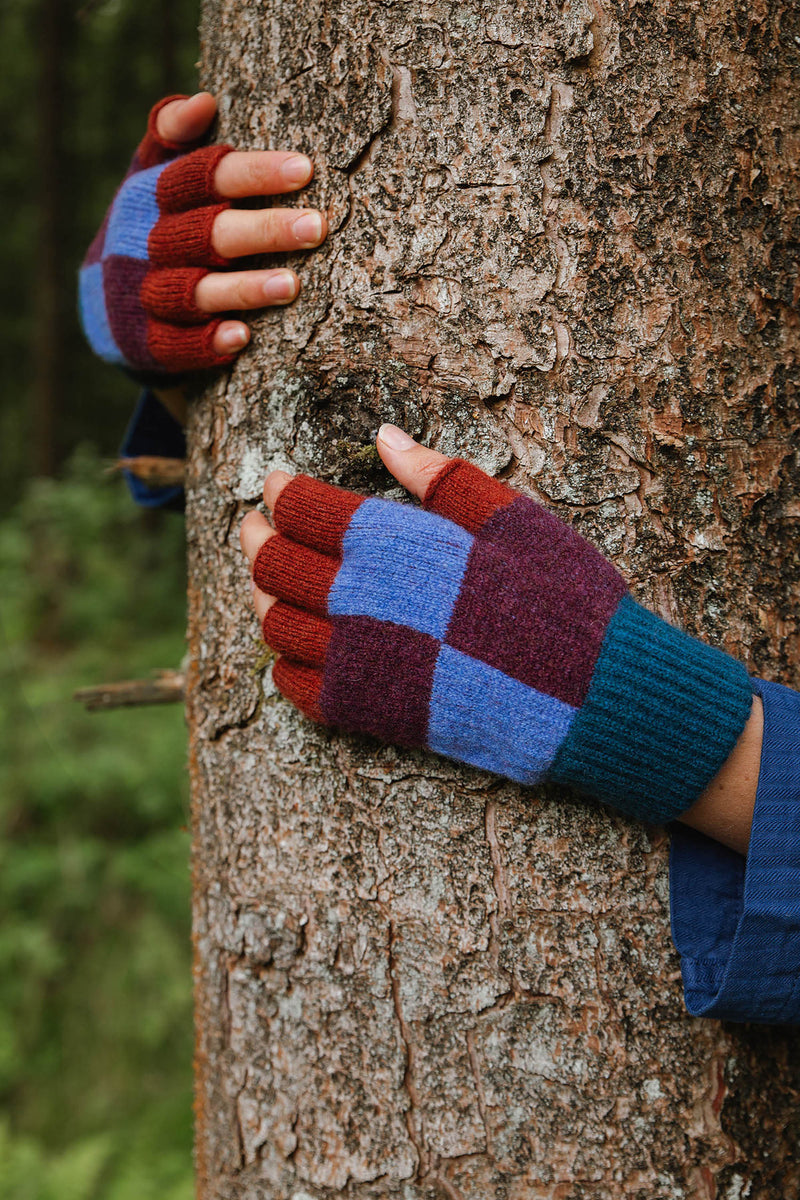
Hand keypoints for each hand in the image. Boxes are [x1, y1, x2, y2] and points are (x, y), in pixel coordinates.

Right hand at [79, 92, 327, 377]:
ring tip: (291, 285)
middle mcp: (148, 242)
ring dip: (243, 289)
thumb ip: (174, 134)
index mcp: (154, 195)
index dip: (252, 173)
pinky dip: (206, 341)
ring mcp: (147, 293)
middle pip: (208, 233)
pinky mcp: (149, 340)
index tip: (305, 170)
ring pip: (194, 289)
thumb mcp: (154, 173)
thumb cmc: (155, 222)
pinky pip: (176, 343)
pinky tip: (242, 337)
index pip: (203, 176)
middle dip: (263, 230)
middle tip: (316, 227)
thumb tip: (202, 101)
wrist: (105, 300)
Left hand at [240, 427, 754, 837]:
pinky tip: (297, 647)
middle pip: (273, 564)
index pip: (302, 508)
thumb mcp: (513, 517)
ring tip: (272, 582)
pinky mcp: (367, 711)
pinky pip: (296, 687)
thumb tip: (384, 438)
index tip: (278, 484)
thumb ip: (439, 476)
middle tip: (255, 526)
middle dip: (255, 538)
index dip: (281, 492)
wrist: (590, 695)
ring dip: (264, 596)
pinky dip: (284, 662)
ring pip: (275, 624)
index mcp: (392, 544)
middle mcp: (360, 600)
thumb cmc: (565, 596)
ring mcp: (358, 660)